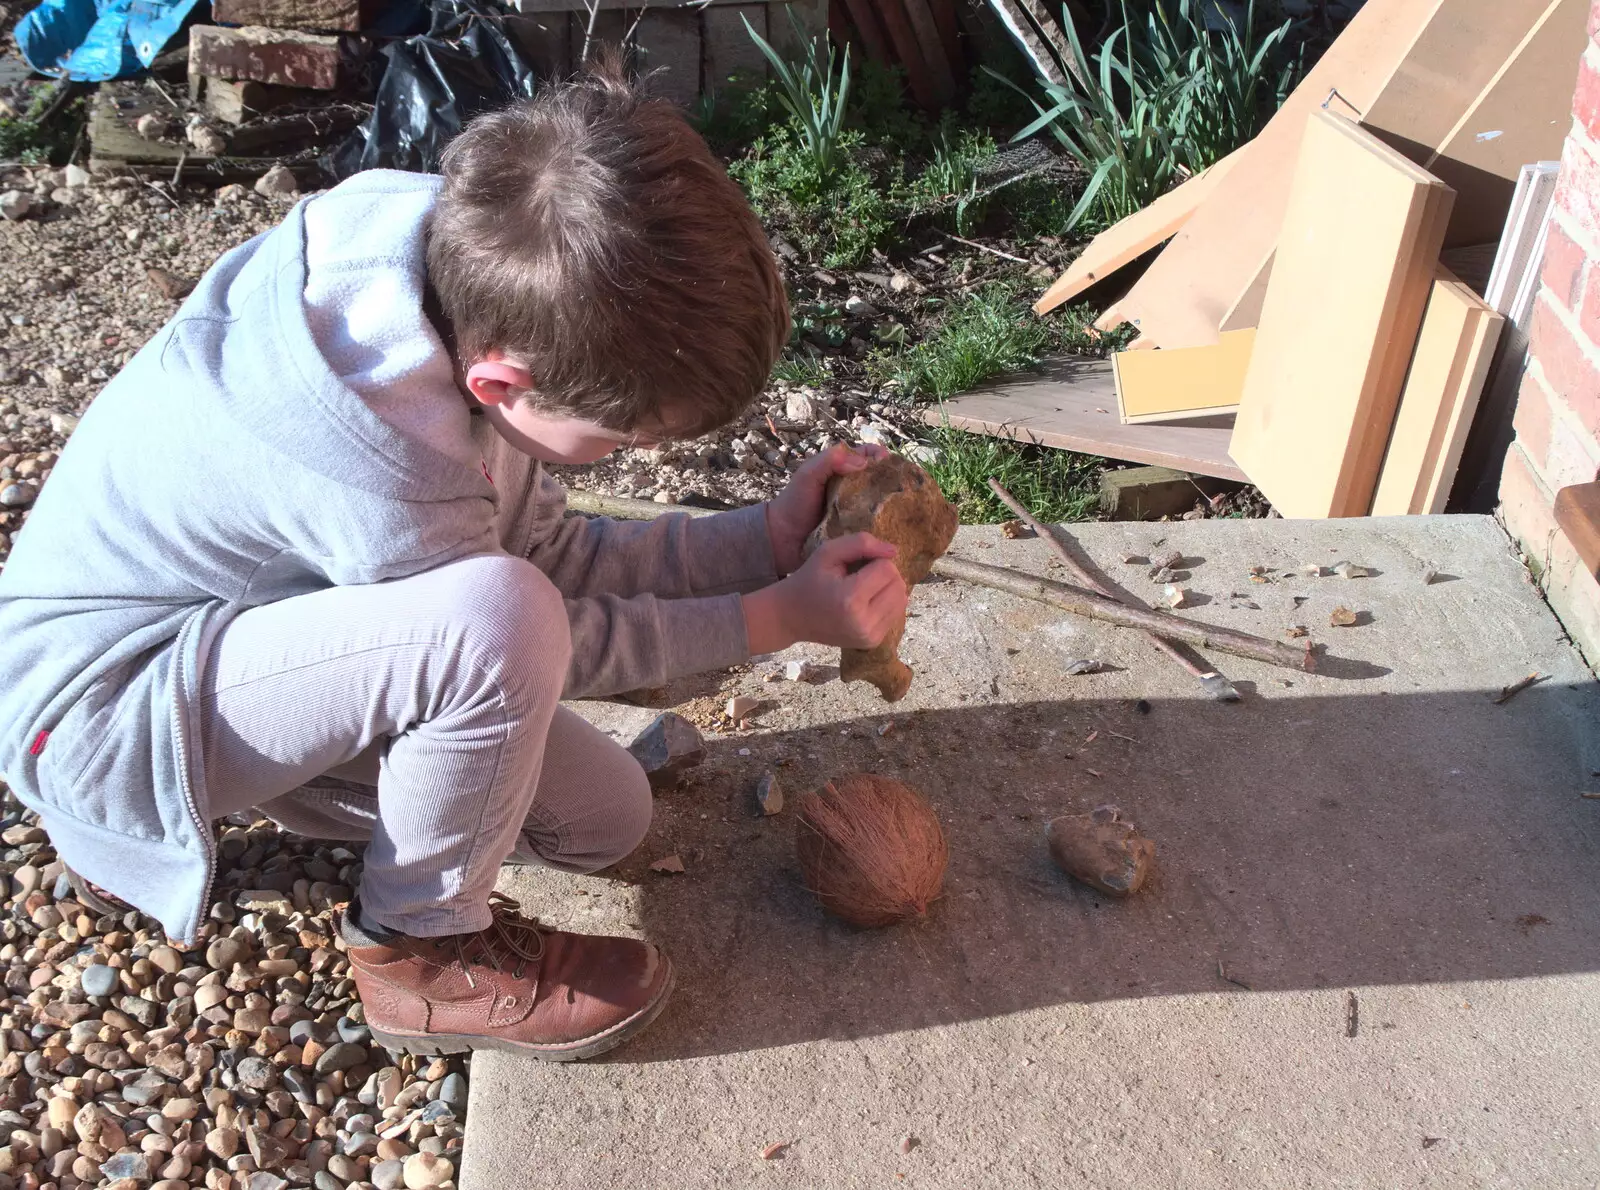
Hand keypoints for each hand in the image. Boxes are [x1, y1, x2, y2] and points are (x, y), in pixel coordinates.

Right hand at [742, 533, 907, 654]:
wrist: (791, 618)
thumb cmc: (809, 580)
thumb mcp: (828, 552)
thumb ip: (861, 543)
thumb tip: (894, 552)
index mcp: (850, 600)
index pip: (887, 569)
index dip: (873, 560)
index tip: (854, 566)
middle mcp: (863, 623)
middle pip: (898, 585)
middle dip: (884, 574)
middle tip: (860, 575)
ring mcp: (869, 636)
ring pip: (902, 600)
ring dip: (888, 588)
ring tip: (864, 588)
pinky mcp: (872, 642)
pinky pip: (895, 614)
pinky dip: (885, 603)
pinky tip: (865, 602)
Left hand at [765, 441, 892, 574]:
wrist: (782, 539)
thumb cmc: (793, 503)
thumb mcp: (807, 474)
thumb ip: (830, 461)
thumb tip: (861, 462)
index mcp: (842, 471)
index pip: (867, 456)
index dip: (879, 455)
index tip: (885, 461)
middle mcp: (853, 490)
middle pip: (880, 480)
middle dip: (893, 480)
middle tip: (903, 485)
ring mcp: (856, 512)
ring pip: (881, 504)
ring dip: (893, 505)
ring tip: (905, 507)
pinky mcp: (856, 533)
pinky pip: (874, 527)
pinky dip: (885, 527)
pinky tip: (896, 529)